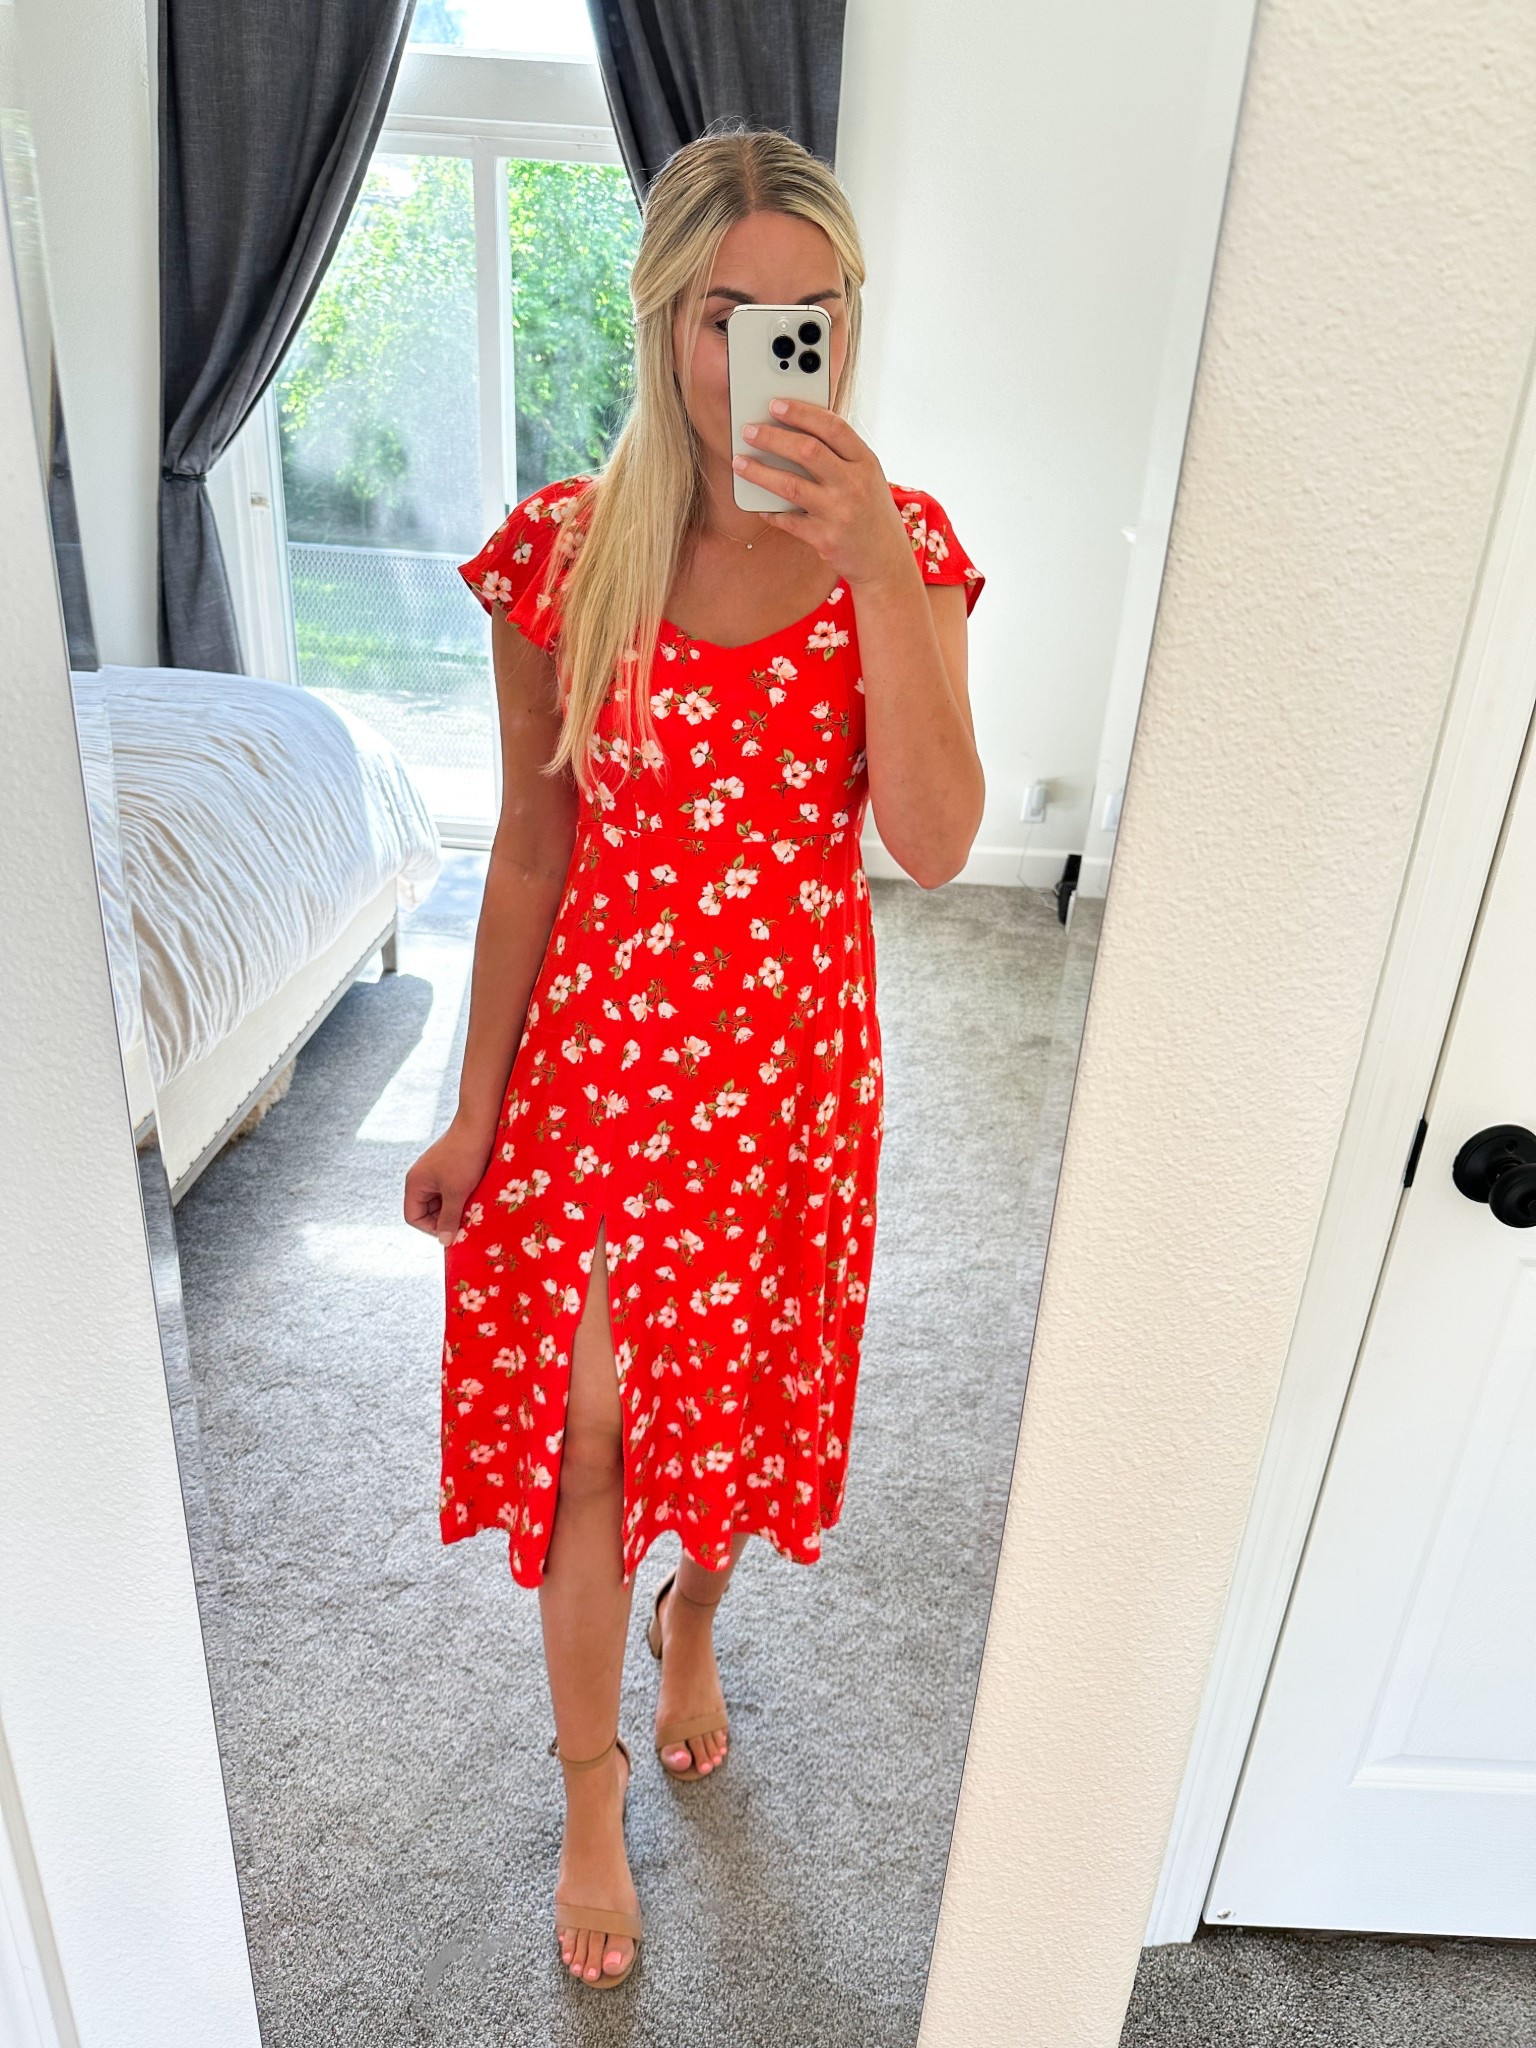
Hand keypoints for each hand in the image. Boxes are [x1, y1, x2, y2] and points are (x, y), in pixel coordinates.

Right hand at [404, 1114, 497, 1246]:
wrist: (479, 1123)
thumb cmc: (464, 1157)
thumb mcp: (457, 1192)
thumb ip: (449, 1218)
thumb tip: (444, 1242)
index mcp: (414, 1183)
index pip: (413, 1217)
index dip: (431, 1228)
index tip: (453, 1229)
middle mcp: (420, 1178)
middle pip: (427, 1210)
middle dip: (446, 1217)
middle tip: (466, 1220)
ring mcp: (434, 1172)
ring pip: (441, 1200)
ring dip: (456, 1206)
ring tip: (472, 1206)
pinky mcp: (448, 1167)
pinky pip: (450, 1189)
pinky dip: (461, 1195)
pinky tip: (475, 1195)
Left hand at [732, 397, 918, 593]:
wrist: (885, 560)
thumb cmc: (871, 513)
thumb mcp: (868, 477)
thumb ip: (841, 456)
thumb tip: (795, 433)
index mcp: (866, 462)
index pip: (832, 427)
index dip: (801, 413)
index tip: (775, 404)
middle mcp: (854, 484)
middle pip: (807, 451)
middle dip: (772, 437)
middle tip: (748, 431)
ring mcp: (839, 512)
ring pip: (791, 485)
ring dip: (759, 472)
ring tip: (740, 463)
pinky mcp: (825, 539)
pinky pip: (788, 521)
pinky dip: (770, 512)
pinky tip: (759, 506)